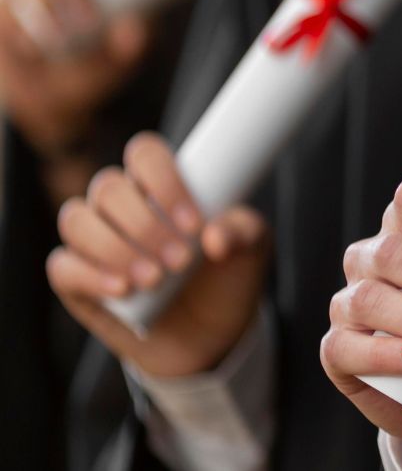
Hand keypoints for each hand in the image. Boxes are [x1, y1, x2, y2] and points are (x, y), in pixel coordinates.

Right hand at [0, 0, 148, 155]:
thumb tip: (134, 31)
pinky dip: (13, 22)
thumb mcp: (123, 58)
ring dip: (41, 4)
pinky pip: (1, 3)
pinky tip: (28, 44)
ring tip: (58, 39)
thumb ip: (132, 44)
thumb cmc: (97, 63)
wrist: (53, 96)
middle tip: (86, 20)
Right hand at [45, 133, 269, 377]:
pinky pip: (62, 265)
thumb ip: (243, 231)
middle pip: (109, 187)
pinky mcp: (74, 278)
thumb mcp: (251, 249)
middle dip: (145, 225)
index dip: (164, 182)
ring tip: (155, 280)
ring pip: (77, 220)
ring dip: (115, 249)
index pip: (145, 154)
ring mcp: (93, 239)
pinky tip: (124, 290)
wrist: (210, 334)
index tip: (194, 224)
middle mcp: (121, 205)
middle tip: (182, 261)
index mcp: (162, 185)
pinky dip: (91, 275)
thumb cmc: (227, 276)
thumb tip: (217, 236)